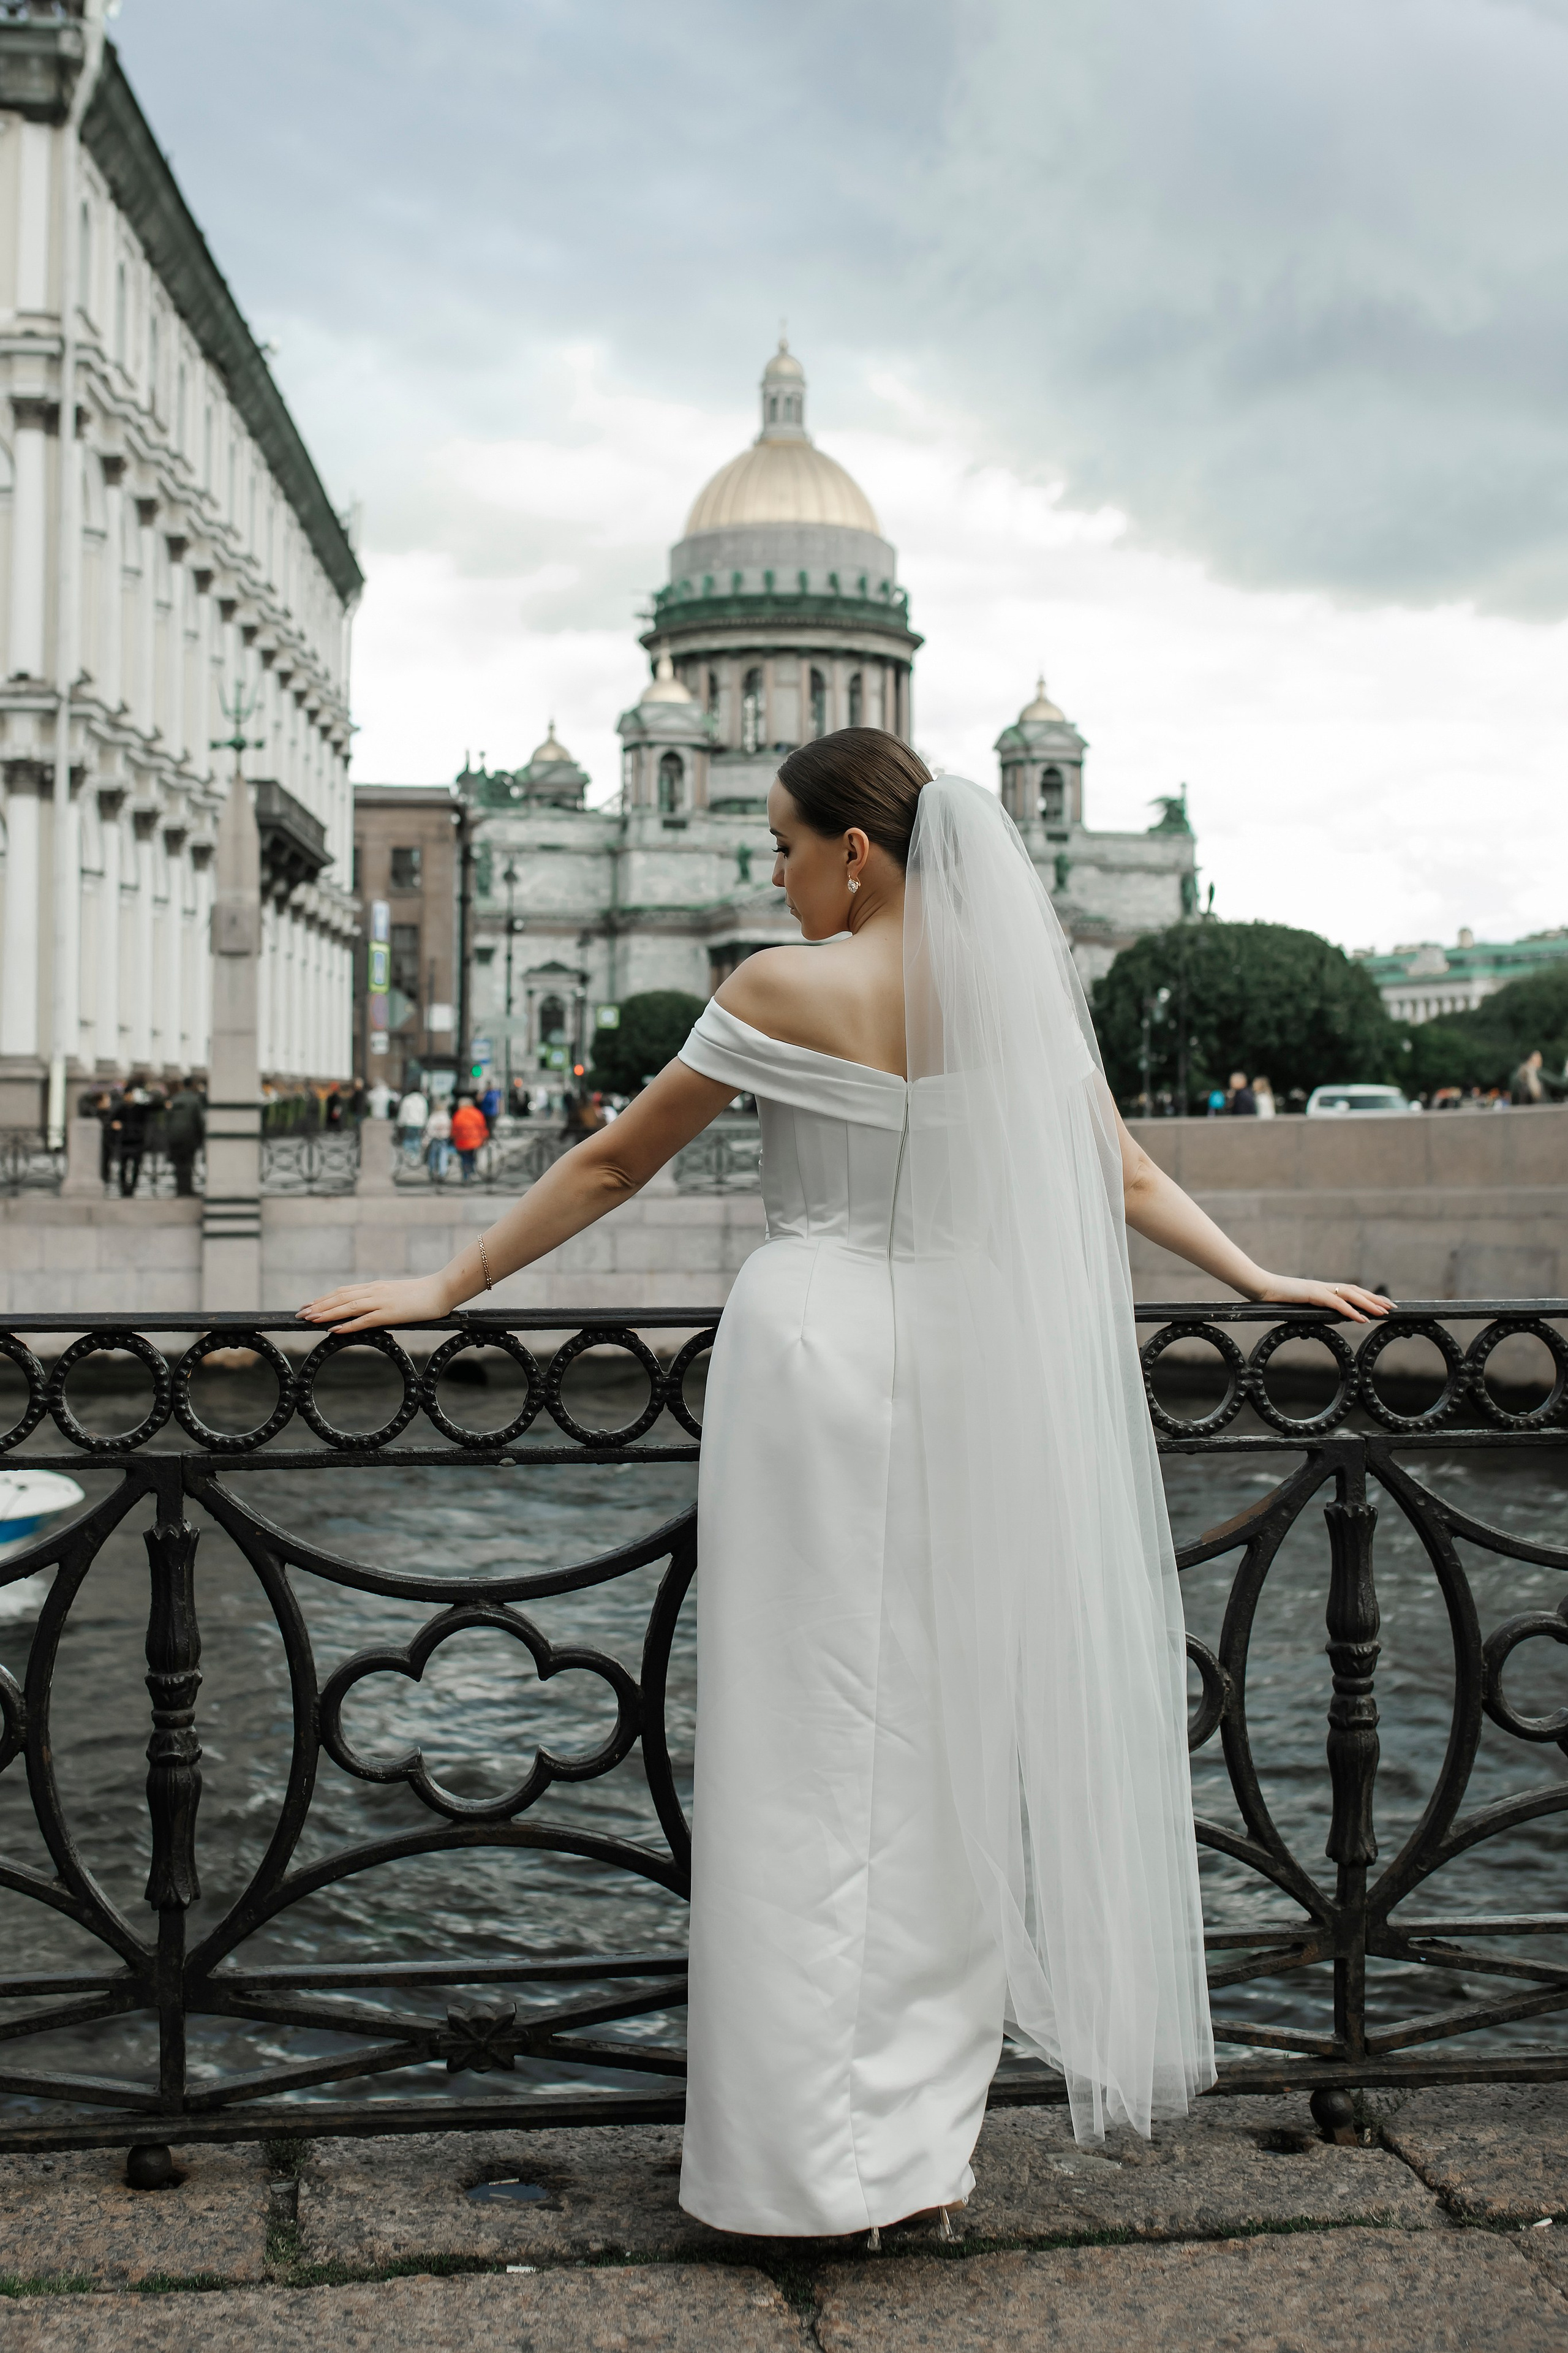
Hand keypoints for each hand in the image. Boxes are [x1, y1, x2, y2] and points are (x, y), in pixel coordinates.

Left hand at [297, 1273, 454, 1333]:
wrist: (442, 1290)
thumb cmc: (423, 1295)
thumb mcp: (397, 1295)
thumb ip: (382, 1300)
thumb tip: (370, 1311)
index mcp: (375, 1287)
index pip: (343, 1292)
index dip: (324, 1298)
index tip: (308, 1305)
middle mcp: (374, 1291)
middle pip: (339, 1297)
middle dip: (318, 1305)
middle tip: (300, 1314)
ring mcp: (381, 1301)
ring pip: (347, 1306)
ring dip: (326, 1313)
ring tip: (309, 1319)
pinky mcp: (390, 1313)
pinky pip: (364, 1320)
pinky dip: (347, 1325)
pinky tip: (334, 1329)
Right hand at [1247, 1274, 1392, 1324]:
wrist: (1259, 1287)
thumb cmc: (1275, 1297)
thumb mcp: (1298, 1306)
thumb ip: (1314, 1311)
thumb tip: (1330, 1318)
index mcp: (1321, 1288)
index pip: (1350, 1291)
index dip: (1367, 1296)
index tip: (1382, 1303)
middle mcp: (1324, 1286)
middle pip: (1356, 1291)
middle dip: (1375, 1299)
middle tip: (1393, 1307)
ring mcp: (1319, 1289)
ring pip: (1351, 1295)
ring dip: (1369, 1304)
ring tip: (1383, 1312)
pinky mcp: (1313, 1294)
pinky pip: (1337, 1303)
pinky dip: (1351, 1311)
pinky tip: (1362, 1319)